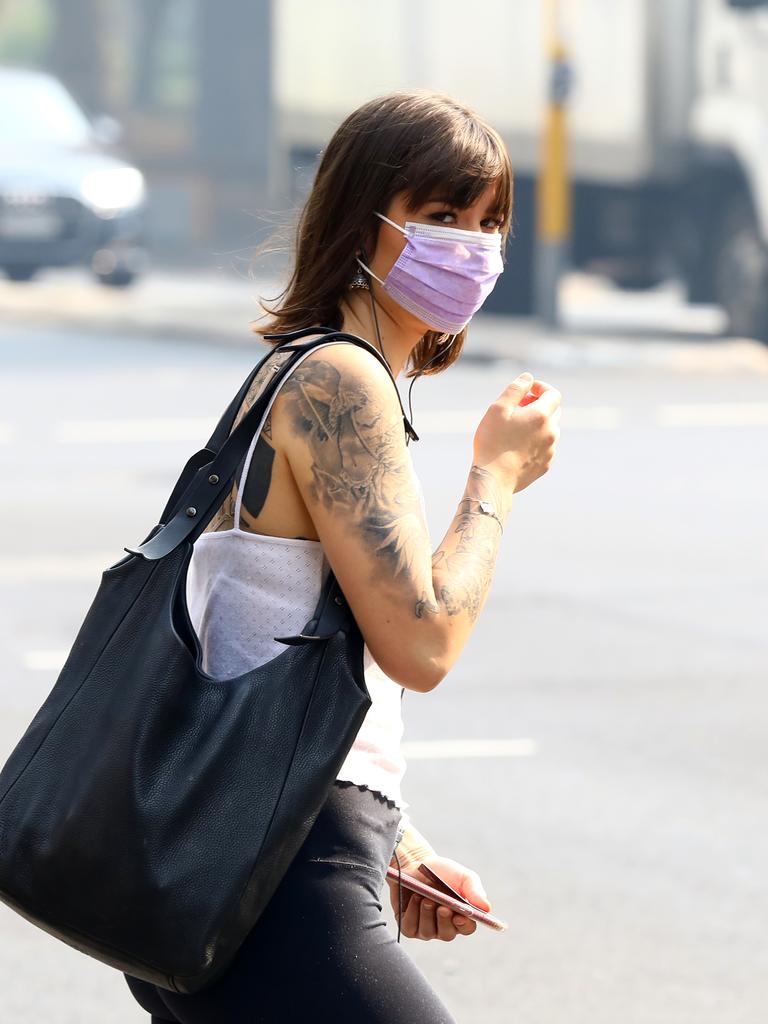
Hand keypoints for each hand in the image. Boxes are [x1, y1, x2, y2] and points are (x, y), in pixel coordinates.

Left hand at [386, 853, 491, 940]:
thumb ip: (474, 891)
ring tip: (425, 897)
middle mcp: (444, 926)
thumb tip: (487, 908)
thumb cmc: (442, 872)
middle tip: (442, 907)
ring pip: (428, 932)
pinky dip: (412, 913)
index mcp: (461, 916)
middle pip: (447, 934)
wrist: (415, 863)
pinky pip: (411, 928)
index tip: (460, 916)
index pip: (467, 928)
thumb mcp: (462, 876)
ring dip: (427, 914)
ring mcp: (426, 928)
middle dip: (444, 920)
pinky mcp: (409, 926)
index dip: (464, 925)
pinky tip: (414, 899)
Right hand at [473, 372, 561, 493]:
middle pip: (553, 411)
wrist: (494, 479)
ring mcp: (550, 450)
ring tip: (515, 429)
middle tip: (518, 408)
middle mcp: (551, 432)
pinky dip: (535, 441)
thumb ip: (516, 389)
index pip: (553, 394)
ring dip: (536, 424)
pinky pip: (545, 447)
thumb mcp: (498, 409)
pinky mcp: (546, 465)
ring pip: (549, 430)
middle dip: (539, 405)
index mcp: (541, 416)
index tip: (527, 390)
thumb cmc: (492, 442)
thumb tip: (528, 378)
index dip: (541, 388)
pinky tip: (517, 446)